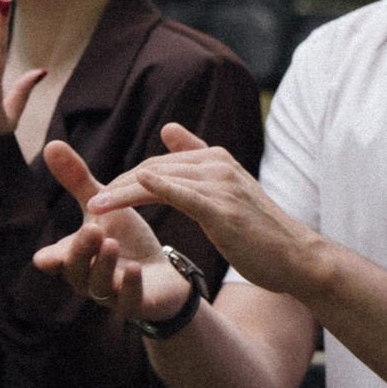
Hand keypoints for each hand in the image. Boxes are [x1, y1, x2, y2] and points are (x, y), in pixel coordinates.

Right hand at [32, 141, 195, 323]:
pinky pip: (128, 298)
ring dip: (104, 264)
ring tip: (111, 242)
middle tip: (91, 229)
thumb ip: (78, 181)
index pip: (57, 259)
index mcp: (77, 256)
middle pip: (76, 270)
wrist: (163, 275)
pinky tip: (134, 268)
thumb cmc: (126, 240)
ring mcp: (110, 294)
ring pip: (100, 285)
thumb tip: (51, 144)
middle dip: (81, 251)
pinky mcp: (136, 304)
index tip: (44, 256)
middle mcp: (88, 278)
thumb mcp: (103, 209)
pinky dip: (128, 284)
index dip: (52, 257)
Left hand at [83, 123, 323, 294]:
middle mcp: (218, 165)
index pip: (159, 163)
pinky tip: (133, 187)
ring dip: (122, 194)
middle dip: (117, 186)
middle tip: (88, 203)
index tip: (103, 195)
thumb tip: (168, 129)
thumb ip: (198, 159)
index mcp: (216, 159)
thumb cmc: (261, 231)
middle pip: (154, 169)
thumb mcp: (229, 190)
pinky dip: (156, 188)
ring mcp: (222, 185)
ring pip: (160, 182)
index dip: (128, 180)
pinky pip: (182, 194)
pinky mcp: (223, 209)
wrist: (297, 257)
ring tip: (93, 209)